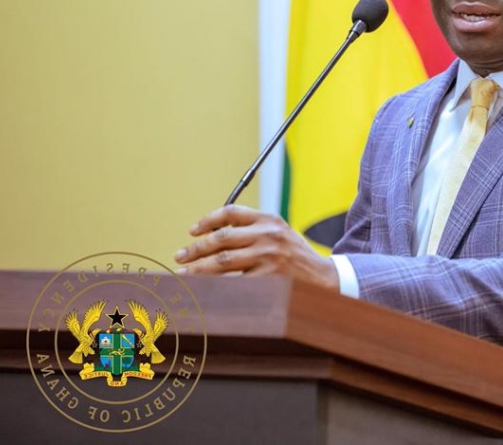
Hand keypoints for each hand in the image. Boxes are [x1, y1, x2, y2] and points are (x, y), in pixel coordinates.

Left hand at [174, 205, 339, 291]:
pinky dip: (215, 286)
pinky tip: (204, 289)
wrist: (323, 276)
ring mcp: (267, 256)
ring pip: (222, 262)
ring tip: (183, 275)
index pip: (232, 212)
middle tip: (179, 257)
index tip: (192, 231)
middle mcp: (267, 234)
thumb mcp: (279, 232)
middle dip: (196, 249)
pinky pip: (233, 282)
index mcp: (269, 219)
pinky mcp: (267, 277)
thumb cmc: (294, 255)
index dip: (208, 220)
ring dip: (198, 269)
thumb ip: (252, 228)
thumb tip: (210, 235)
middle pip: (221, 238)